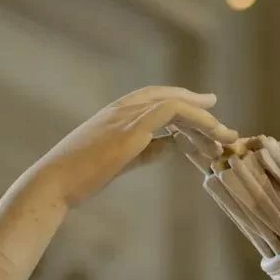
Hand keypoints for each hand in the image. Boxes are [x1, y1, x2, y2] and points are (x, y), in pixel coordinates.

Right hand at [30, 87, 237, 206]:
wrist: (55, 183)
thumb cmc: (80, 176)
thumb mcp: (121, 160)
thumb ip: (147, 149)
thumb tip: (173, 144)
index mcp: (116, 114)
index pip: (154, 98)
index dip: (181, 100)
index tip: (203, 106)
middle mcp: (122, 109)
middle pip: (168, 96)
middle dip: (197, 104)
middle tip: (220, 115)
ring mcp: (126, 116)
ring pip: (175, 104)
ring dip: (203, 119)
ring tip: (224, 136)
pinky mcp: (131, 129)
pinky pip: (171, 112)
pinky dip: (194, 119)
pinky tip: (209, 135)